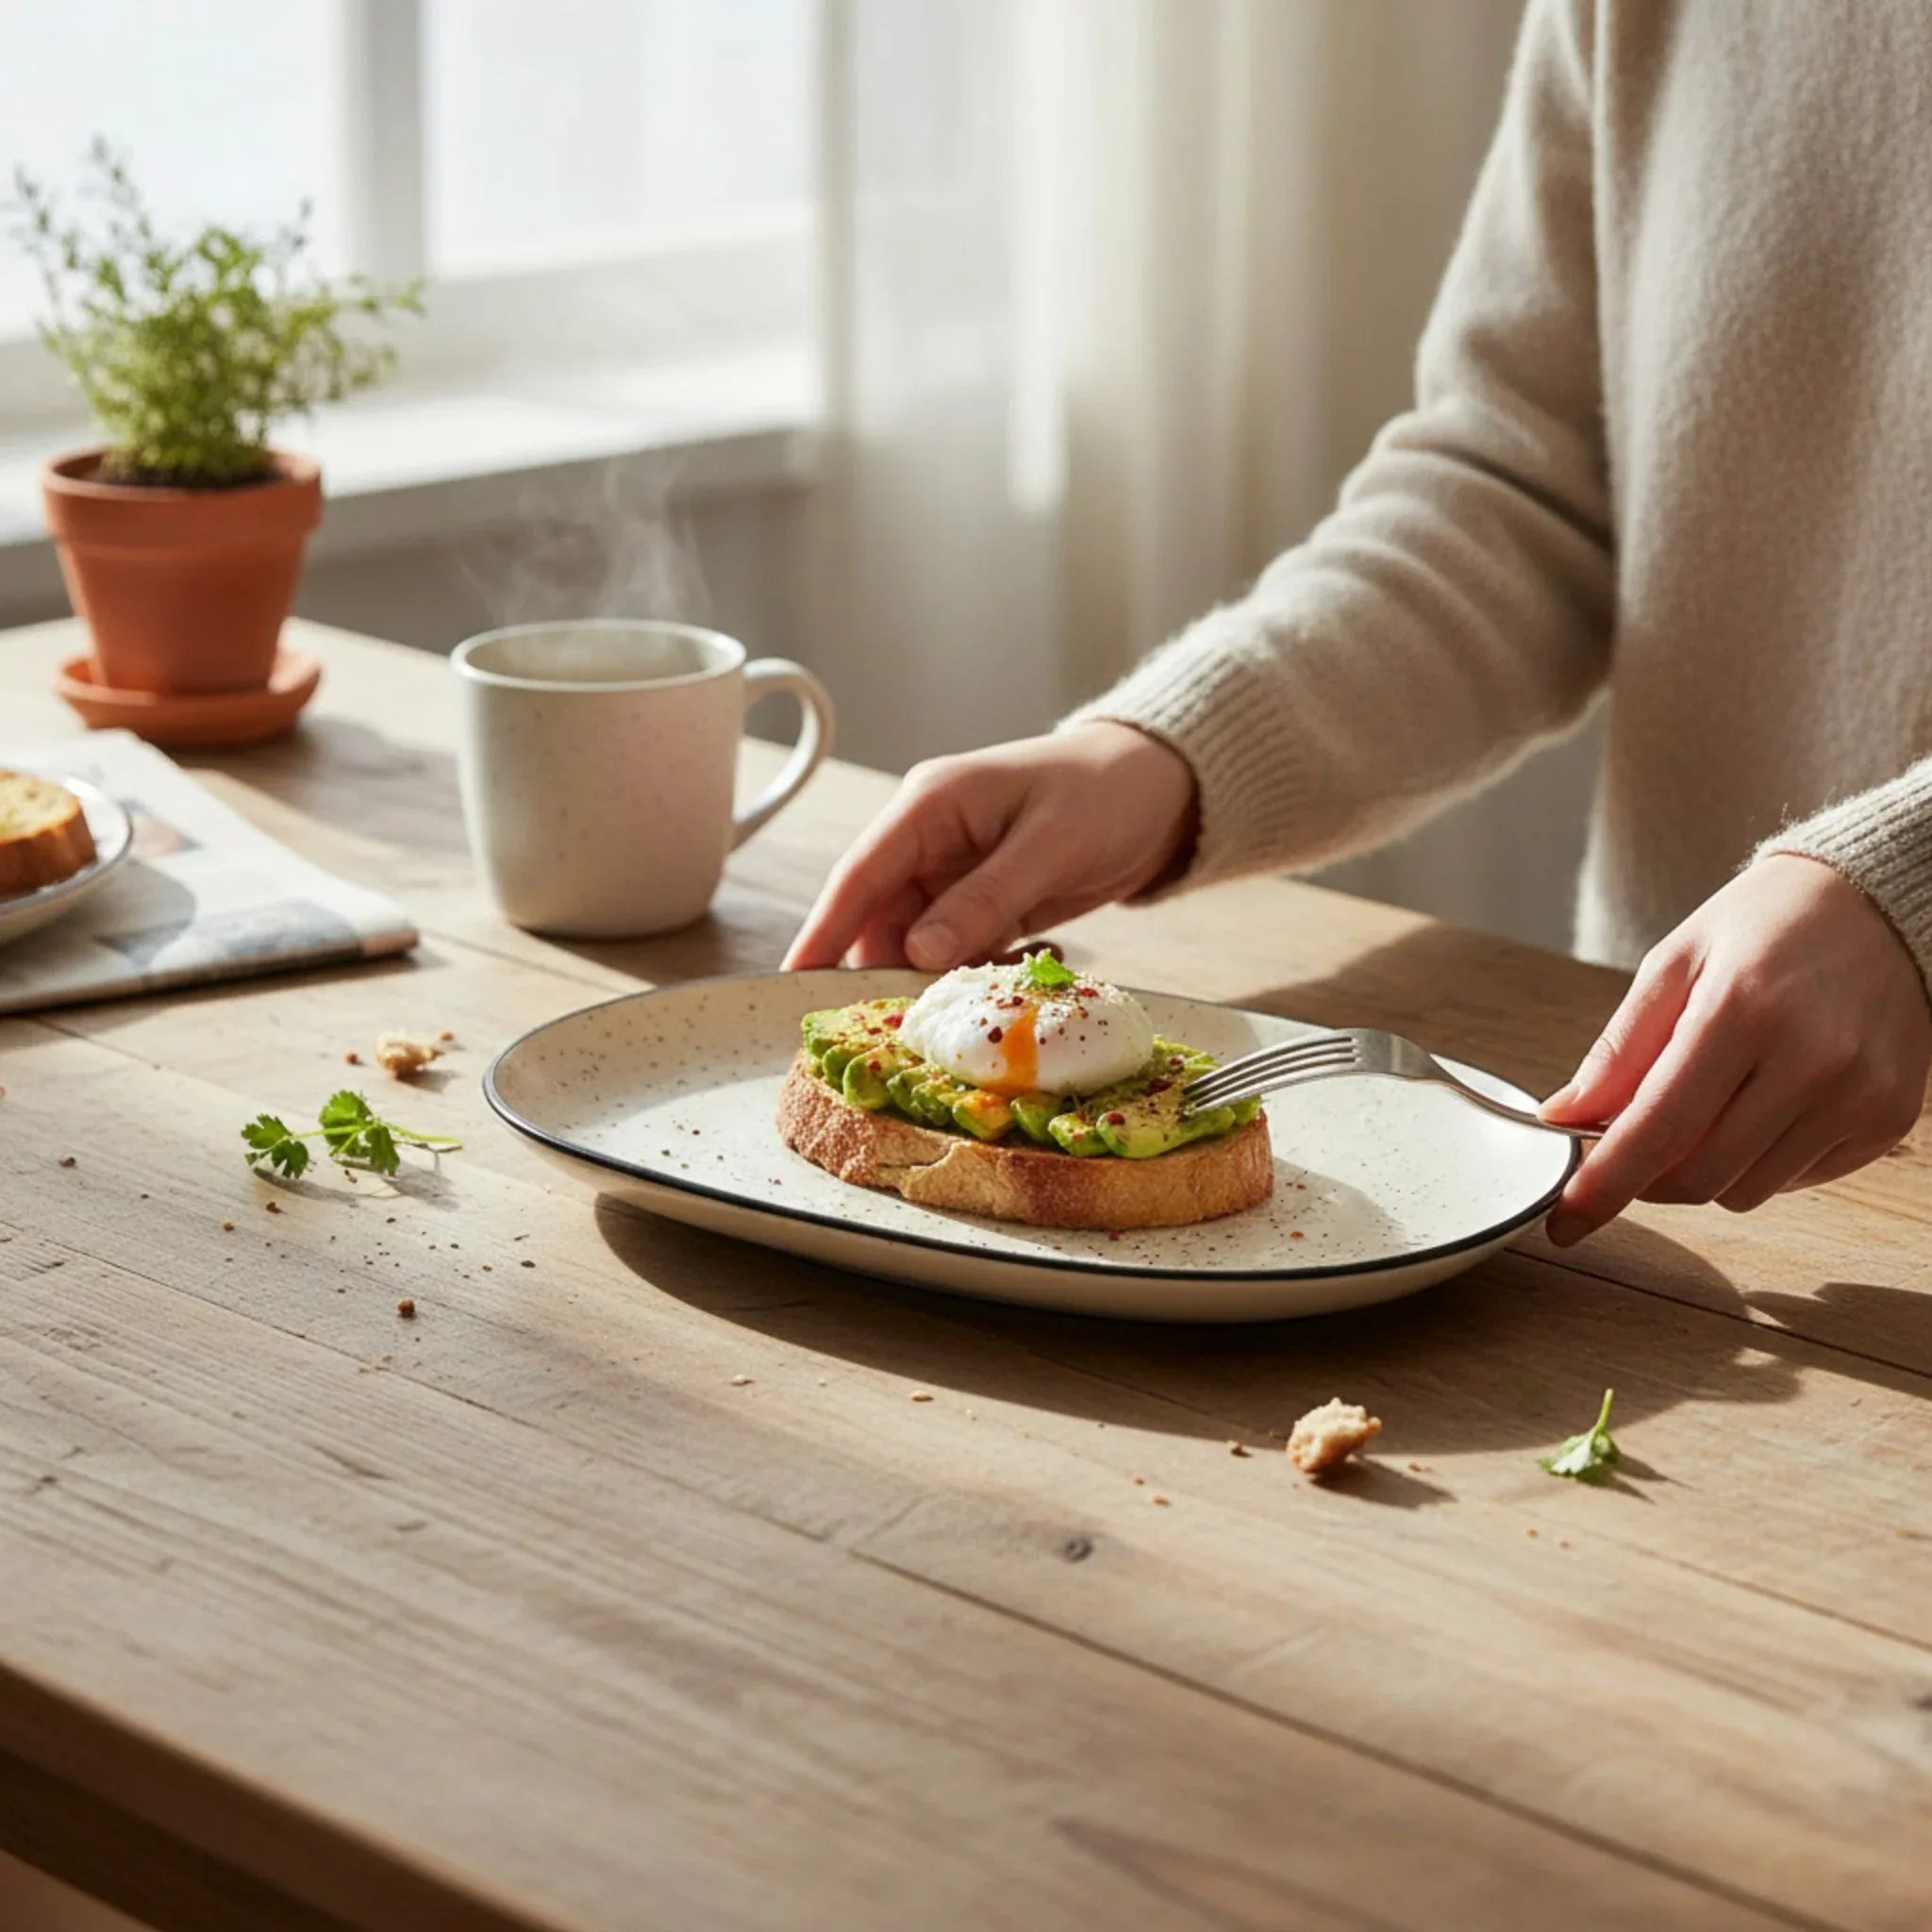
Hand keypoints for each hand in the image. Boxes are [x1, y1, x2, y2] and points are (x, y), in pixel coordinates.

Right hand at [783, 723, 1197, 969]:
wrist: (1164, 787)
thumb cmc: (1109, 792)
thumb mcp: (1050, 844)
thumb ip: (985, 897)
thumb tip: (919, 951)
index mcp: (931, 805)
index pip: (859, 875)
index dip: (823, 931)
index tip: (796, 983)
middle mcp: (931, 840)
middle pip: (881, 919)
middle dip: (885, 972)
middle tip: (898, 1029)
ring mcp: (957, 873)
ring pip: (918, 942)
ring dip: (937, 980)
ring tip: (974, 1008)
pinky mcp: (986, 902)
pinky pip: (958, 950)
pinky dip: (975, 972)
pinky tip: (1014, 976)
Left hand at [1540, 854, 1930, 1243]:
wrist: (1875, 902)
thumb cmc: (1764, 926)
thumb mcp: (1673, 963)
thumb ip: (1619, 1050)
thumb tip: (1562, 1118)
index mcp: (1743, 1010)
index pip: (1657, 1130)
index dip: (1603, 1187)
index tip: (1565, 1224)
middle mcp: (1811, 1060)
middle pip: (1700, 1176)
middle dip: (1648, 1178)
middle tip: (1634, 1142)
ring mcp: (1860, 1094)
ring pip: (1747, 1189)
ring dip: (1706, 1168)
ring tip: (1713, 1100)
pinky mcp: (1889, 1117)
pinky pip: (1798, 1179)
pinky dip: (1762, 1159)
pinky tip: (1766, 1101)